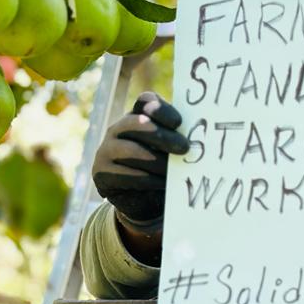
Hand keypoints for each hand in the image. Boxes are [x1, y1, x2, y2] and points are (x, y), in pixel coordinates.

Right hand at [92, 92, 188, 228]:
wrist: (145, 202)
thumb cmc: (164, 169)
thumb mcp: (172, 152)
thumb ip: (180, 140)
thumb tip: (202, 139)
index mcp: (137, 116)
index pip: (146, 102)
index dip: (161, 110)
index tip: (179, 123)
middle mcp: (118, 129)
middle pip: (136, 122)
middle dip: (162, 136)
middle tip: (184, 148)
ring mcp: (106, 150)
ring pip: (131, 150)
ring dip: (156, 161)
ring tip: (173, 171)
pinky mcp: (101, 173)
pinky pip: (124, 174)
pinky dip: (146, 179)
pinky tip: (161, 184)